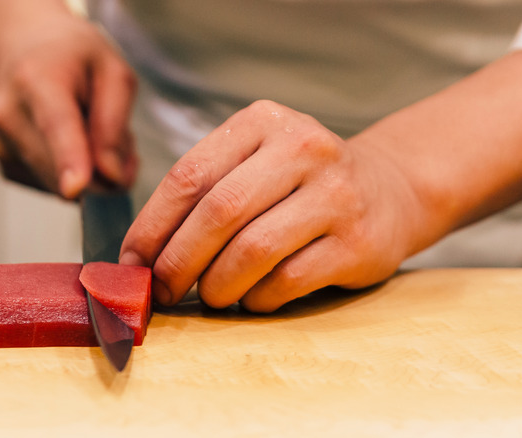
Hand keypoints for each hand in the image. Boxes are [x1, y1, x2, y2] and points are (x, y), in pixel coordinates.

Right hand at [0, 0, 137, 197]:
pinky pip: (51, 187)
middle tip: (123, 144)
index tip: (75, 188)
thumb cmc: (72, 56)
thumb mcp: (112, 70)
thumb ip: (116, 122)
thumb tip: (112, 175)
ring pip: (60, 184)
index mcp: (36, 78)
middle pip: (61, 168)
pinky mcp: (3, 163)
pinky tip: (70, 142)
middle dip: (103, 173)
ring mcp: (0, 142)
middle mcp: (8, 113)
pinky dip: (70, 174)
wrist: (21, 46)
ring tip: (89, 128)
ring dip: (89, 172)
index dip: (68, 159)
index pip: (55, 125)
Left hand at [119, 100, 425, 311]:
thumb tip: (142, 255)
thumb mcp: (255, 162)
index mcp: (262, 122)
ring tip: (209, 296)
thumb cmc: (299, 183)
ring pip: (253, 250)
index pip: (190, 175)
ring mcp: (336, 193)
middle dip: (178, 261)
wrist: (389, 189)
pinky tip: (252, 297)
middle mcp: (303, 147)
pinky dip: (257, 298)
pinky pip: (288, 280)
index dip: (152, 225)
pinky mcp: (358, 240)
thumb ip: (205, 193)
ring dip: (217, 285)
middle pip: (219, 212)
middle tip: (161, 290)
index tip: (132, 261)